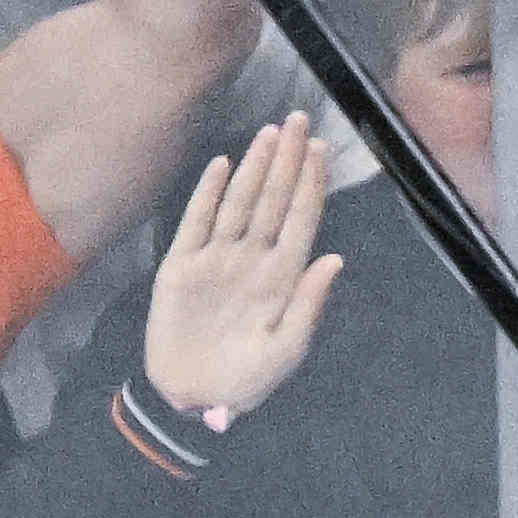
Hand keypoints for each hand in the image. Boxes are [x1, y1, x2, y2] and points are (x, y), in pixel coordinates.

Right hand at [141, 113, 344, 432]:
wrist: (195, 397)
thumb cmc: (247, 380)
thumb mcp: (287, 348)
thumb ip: (309, 303)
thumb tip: (335, 258)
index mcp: (282, 278)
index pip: (301, 220)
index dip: (311, 185)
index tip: (321, 149)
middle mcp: (252, 260)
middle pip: (273, 201)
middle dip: (287, 161)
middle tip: (298, 119)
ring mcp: (217, 259)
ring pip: (239, 203)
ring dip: (254, 168)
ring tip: (269, 133)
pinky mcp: (181, 266)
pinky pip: (196, 222)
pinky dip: (209, 194)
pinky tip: (222, 165)